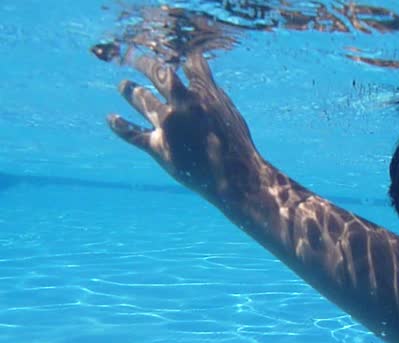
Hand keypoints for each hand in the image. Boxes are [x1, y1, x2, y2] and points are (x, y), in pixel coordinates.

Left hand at [108, 52, 259, 198]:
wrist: (233, 176)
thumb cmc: (236, 144)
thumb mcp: (229, 111)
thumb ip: (212, 93)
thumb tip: (200, 79)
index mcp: (205, 93)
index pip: (190, 64)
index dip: (182, 60)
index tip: (176, 60)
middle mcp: (183, 103)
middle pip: (158, 73)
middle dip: (145, 64)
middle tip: (137, 61)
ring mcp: (169, 124)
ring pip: (142, 99)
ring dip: (130, 91)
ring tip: (123, 86)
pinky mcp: (159, 147)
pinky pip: (133, 134)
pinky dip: (119, 125)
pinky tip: (111, 119)